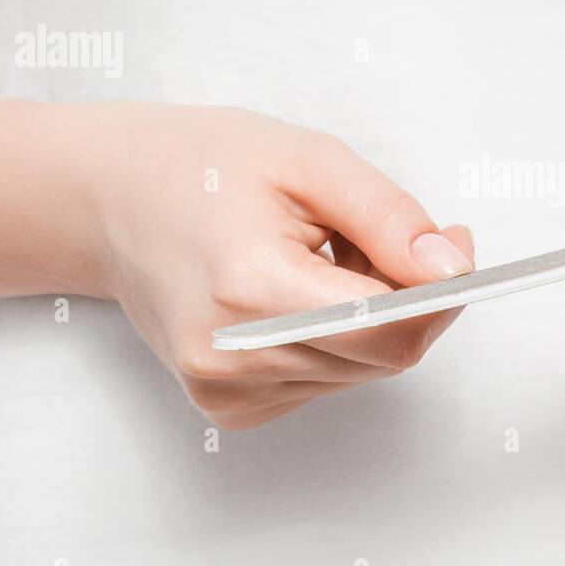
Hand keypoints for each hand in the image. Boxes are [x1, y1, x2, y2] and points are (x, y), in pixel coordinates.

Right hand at [83, 103, 473, 429]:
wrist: (106, 200)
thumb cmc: (199, 166)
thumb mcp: (307, 160)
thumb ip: (387, 217)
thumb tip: (451, 267)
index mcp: (249, 288)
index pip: (388, 326)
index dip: (442, 292)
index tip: (458, 245)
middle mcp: (232, 357)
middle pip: (384, 353)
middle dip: (410, 296)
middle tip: (384, 233)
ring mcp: (225, 390)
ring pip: (362, 369)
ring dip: (371, 315)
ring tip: (319, 255)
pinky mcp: (228, 405)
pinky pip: (326, 379)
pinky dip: (336, 337)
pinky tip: (295, 291)